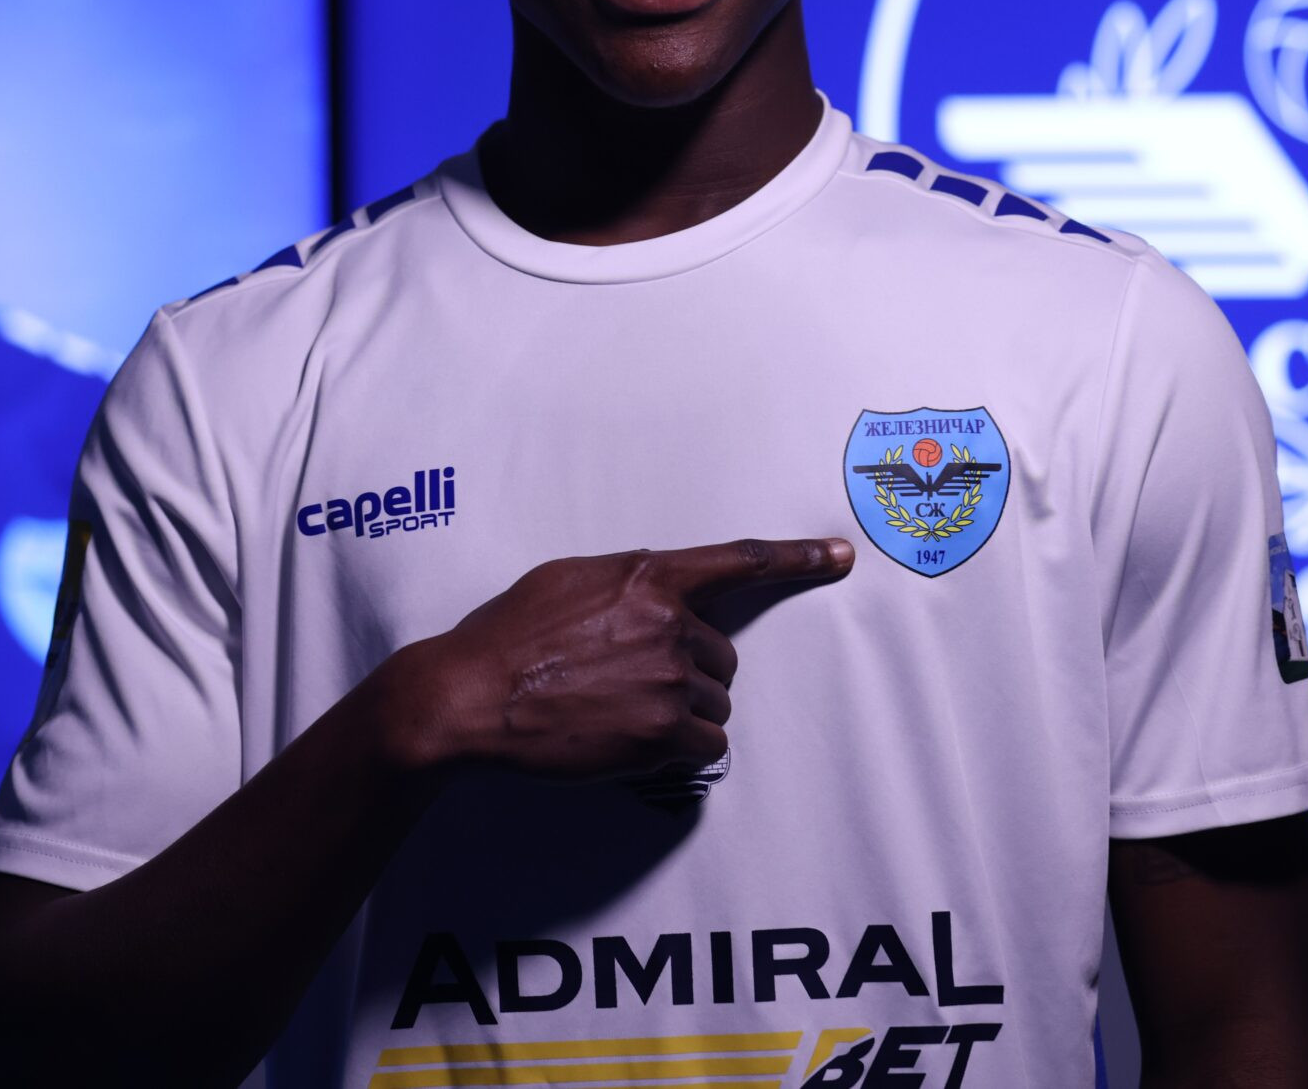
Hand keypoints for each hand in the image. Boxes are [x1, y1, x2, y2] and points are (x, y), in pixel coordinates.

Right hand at [386, 537, 854, 781]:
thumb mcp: (565, 581)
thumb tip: (650, 593)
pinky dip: (680, 752)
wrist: (468, 697)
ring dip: (682, 716)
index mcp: (647, 576)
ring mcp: (668, 677)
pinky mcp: (662, 731)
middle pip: (722, 656)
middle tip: (632, 687)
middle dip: (690, 675)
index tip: (839, 556)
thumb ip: (623, 582)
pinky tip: (633, 744)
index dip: (797, 557)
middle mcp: (668, 622)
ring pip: (715, 704)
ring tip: (621, 716)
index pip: (739, 561)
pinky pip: (706, 746)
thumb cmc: (505, 639)